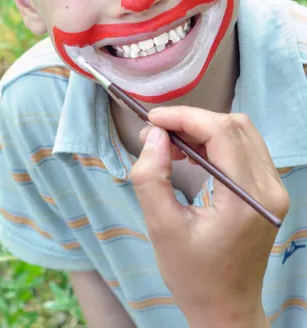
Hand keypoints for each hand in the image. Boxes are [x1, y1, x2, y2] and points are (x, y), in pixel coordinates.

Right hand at [130, 106, 288, 327]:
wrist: (226, 308)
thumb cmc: (193, 275)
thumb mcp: (162, 228)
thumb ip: (152, 177)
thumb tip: (154, 135)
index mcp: (247, 200)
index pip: (222, 133)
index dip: (185, 117)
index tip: (152, 120)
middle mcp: (269, 189)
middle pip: (234, 126)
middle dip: (192, 121)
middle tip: (158, 134)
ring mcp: (274, 189)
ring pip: (241, 132)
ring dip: (204, 129)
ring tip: (172, 147)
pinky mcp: (269, 191)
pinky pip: (245, 148)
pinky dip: (216, 142)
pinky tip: (192, 156)